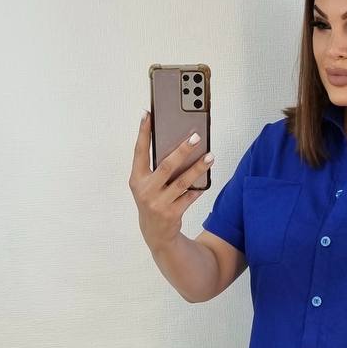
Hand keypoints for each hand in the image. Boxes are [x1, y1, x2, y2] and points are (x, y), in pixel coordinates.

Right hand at [128, 111, 213, 251]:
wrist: (155, 233)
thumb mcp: (147, 184)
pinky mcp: (172, 214)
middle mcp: (145, 190)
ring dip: (198, 168)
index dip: (143, 133)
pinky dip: (199, 187)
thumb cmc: (153, 200)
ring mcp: (158, 203)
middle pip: (166, 166)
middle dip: (182, 150)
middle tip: (195, 137)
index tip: (148, 114)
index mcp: (136, 179)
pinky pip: (189, 196)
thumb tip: (177, 143)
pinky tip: (207, 177)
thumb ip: (156, 167)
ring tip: (210, 156)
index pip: (139, 152)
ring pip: (182, 182)